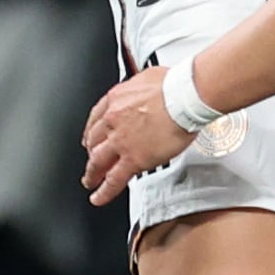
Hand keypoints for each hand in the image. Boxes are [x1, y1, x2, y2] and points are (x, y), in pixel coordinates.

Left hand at [81, 64, 196, 203]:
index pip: (96, 118)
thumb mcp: (146, 77)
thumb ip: (139, 88)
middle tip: (90, 160)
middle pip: (94, 141)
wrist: (184, 96)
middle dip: (91, 152)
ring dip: (92, 173)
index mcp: (115, 99)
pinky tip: (98, 197)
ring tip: (90, 181)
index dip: (92, 131)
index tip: (92, 136)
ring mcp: (120, 142)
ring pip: (98, 162)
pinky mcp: (133, 159)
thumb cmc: (174, 85)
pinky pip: (113, 180)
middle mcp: (113, 120)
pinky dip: (103, 191)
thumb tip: (143, 89)